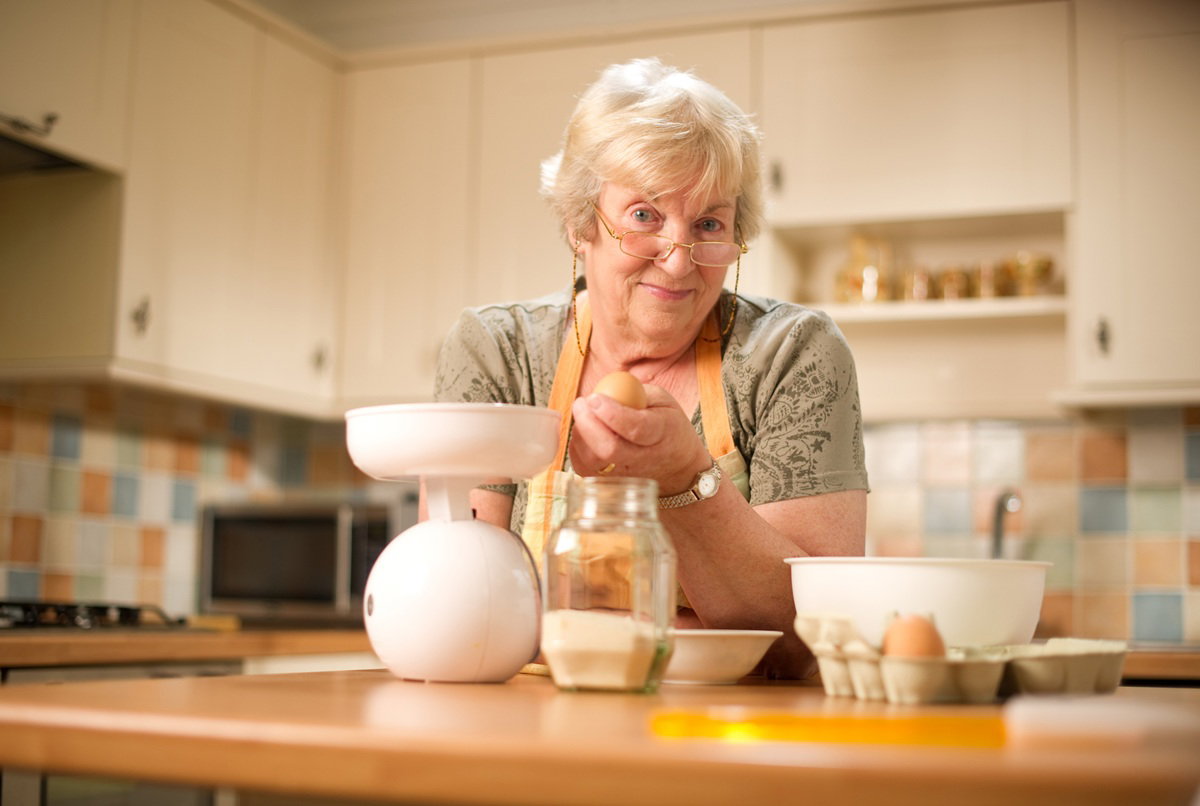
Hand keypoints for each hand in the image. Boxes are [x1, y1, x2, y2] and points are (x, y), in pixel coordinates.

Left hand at [569, 384, 710, 494]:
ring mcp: (625, 476)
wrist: (677, 469)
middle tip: (580, 403)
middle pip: (608, 448)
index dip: (611, 413)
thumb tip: (604, 388)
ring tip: (585, 415)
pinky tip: (584, 432)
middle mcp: (643, 459)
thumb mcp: (663, 401)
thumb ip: (635, 392)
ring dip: (580, 433)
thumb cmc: (667, 429)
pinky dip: (578, 446)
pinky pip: (583, 466)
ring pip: (591, 460)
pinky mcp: (608, 483)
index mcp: (661, 434)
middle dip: (587, 423)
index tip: (595, 397)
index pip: (635, 428)